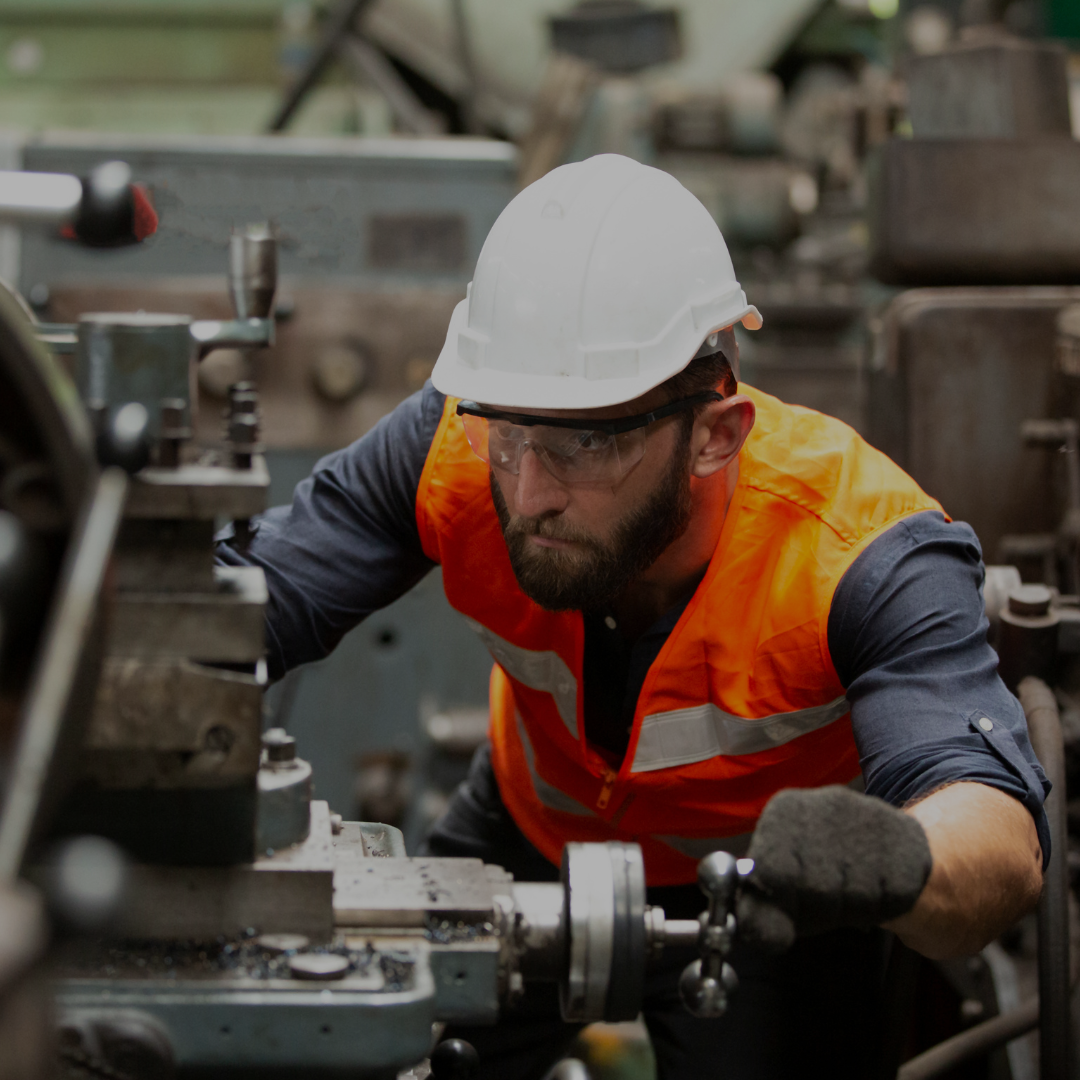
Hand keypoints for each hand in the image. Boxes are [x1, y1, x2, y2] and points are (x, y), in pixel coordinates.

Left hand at [736, 786, 931, 952]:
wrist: (883, 848)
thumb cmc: (818, 871)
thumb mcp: (780, 890)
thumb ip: (762, 912)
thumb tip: (764, 938)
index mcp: (786, 810)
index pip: (774, 870)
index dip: (783, 902)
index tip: (791, 901)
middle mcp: (826, 802)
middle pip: (818, 887)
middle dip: (821, 908)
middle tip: (826, 900)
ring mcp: (869, 815)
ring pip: (856, 894)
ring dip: (853, 908)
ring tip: (850, 892)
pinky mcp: (905, 837)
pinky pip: (892, 895)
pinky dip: (884, 904)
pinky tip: (877, 886)